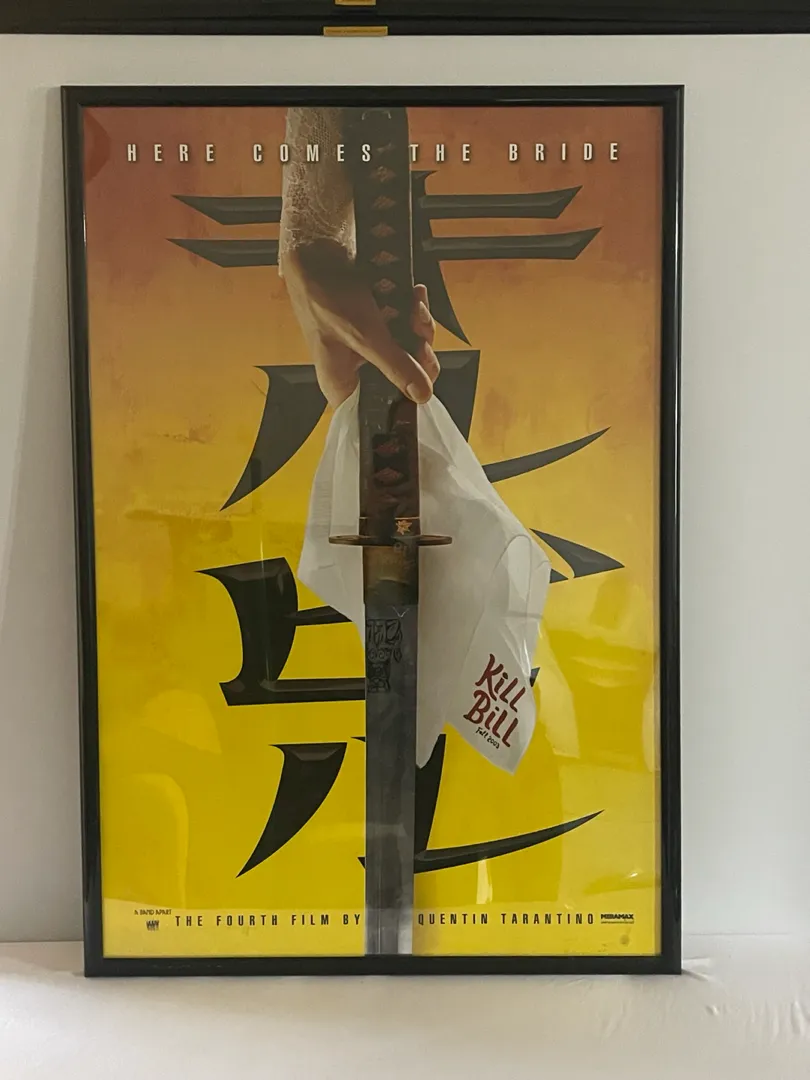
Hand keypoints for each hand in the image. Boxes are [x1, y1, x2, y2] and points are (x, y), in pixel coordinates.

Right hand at [281, 239, 439, 408]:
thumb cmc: (325, 297)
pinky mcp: (377, 326)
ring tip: (416, 307)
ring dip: (419, 327)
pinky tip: (414, 296)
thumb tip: (422, 395)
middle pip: (402, 378)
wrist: (317, 253)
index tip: (424, 382)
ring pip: (408, 350)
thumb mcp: (366, 336)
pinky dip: (413, 311)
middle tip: (421, 340)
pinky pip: (405, 327)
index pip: (380, 410)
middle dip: (419, 355)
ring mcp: (367, 347)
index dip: (405, 400)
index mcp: (343, 385)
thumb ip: (396, 367)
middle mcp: (356, 371)